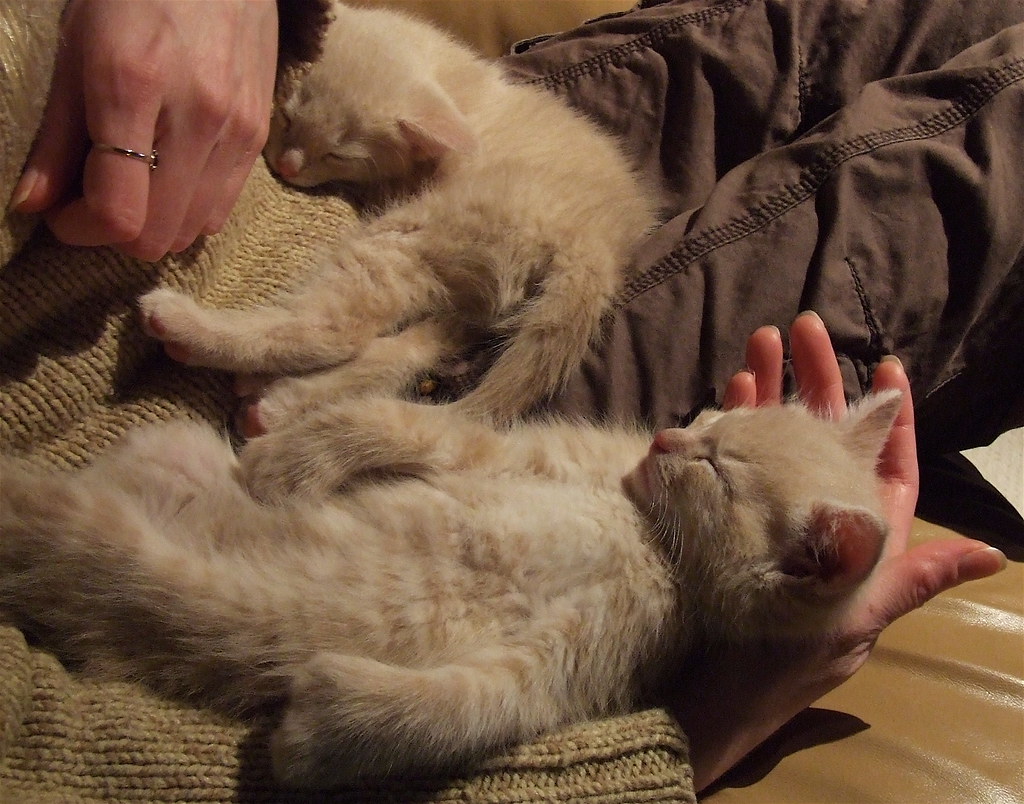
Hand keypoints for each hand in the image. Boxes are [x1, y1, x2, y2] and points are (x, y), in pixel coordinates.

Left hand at [9, 0, 278, 260]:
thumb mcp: (76, 51)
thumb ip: (56, 138)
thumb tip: (32, 205)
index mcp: (134, 87)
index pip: (118, 210)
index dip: (80, 230)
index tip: (61, 215)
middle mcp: (195, 117)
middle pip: (157, 234)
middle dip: (114, 233)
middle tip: (92, 202)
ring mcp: (235, 130)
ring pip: (192, 230)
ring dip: (154, 225)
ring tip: (132, 188)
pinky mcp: (258, 136)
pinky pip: (221, 209)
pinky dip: (188, 210)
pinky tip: (169, 177)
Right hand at [678, 312, 1006, 791]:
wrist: (715, 689)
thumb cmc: (792, 659)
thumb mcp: (862, 618)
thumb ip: (914, 578)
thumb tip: (992, 554)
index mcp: (861, 536)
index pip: (885, 464)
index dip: (889, 415)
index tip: (887, 361)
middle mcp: (816, 516)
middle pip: (824, 434)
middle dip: (815, 378)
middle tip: (800, 328)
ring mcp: (768, 513)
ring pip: (775, 437)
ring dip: (766, 389)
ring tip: (756, 346)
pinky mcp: (726, 516)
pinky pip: (732, 459)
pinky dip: (729, 423)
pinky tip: (726, 394)